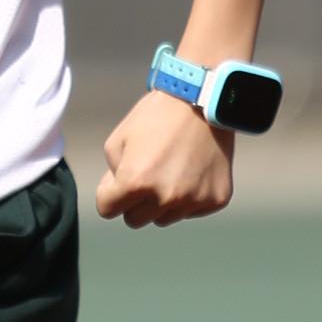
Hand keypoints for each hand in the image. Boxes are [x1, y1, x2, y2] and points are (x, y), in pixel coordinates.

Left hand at [95, 92, 234, 228]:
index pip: (107, 210)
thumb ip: (112, 175)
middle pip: (135, 220)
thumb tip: (119, 200)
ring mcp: (192, 201)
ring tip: (171, 168)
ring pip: (164, 218)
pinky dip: (189, 196)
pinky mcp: (215, 200)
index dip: (109, 193)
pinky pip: (192, 211)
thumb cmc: (156, 116)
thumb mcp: (118, 140)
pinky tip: (192, 169)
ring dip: (162, 201)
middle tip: (145, 174)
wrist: (202, 100)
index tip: (117, 181)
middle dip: (134, 201)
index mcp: (134, 182)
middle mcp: (164, 197)